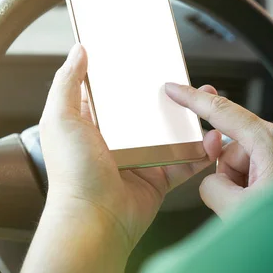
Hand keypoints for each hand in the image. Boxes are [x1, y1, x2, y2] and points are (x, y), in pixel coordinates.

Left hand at [18, 44, 221, 272]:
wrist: (94, 222)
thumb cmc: (73, 174)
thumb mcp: (60, 118)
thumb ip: (67, 82)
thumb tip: (79, 50)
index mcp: (90, 124)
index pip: (110, 93)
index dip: (125, 76)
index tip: (144, 57)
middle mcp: (115, 141)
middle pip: (145, 111)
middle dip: (166, 95)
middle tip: (185, 78)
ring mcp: (138, 160)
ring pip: (169, 134)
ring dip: (188, 119)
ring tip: (207, 101)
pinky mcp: (157, 179)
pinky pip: (184, 162)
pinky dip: (200, 152)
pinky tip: (212, 138)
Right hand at [165, 82, 272, 218]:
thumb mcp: (238, 211)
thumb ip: (210, 187)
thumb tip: (216, 181)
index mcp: (272, 140)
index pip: (221, 112)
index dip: (191, 99)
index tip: (175, 88)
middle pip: (235, 148)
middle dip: (233, 176)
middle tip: (248, 202)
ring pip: (251, 158)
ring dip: (250, 183)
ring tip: (269, 206)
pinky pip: (270, 162)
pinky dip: (265, 183)